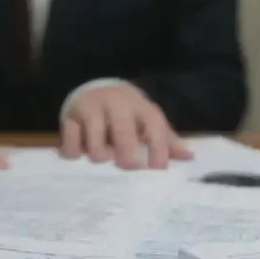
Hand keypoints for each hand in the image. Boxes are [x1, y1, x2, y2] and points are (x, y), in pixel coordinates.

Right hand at [60, 83, 191, 168]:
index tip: (157, 170)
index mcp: (141, 107)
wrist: (97, 88)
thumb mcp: (148, 121)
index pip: (154, 127)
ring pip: (94, 141)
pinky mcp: (70, 116)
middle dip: (126, 155)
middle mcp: (117, 105)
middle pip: (123, 132)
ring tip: (102, 159)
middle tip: (127, 168)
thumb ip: (166, 141)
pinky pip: (70, 140)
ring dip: (99, 156)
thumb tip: (189, 158)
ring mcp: (92, 109)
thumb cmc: (129, 113)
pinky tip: (79, 156)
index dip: (158, 149)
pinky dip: (74, 152)